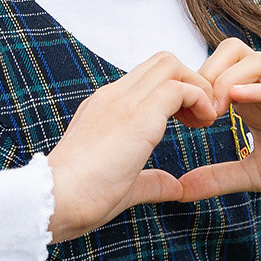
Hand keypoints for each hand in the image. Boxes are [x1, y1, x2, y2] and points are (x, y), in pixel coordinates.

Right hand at [46, 52, 221, 240]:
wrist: (55, 199)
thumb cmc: (80, 198)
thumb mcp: (124, 185)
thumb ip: (151, 181)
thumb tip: (176, 187)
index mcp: (105, 108)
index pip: (146, 78)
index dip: (175, 91)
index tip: (186, 121)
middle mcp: (113, 96)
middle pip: (162, 61)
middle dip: (191, 81)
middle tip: (199, 118)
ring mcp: (123, 101)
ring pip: (171, 65)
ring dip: (197, 87)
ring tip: (204, 121)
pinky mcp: (138, 115)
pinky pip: (180, 88)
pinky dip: (200, 100)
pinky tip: (203, 125)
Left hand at [174, 41, 260, 219]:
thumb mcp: (256, 175)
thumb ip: (219, 177)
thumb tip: (177, 190)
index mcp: (254, 101)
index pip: (215, 69)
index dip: (191, 86)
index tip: (177, 118)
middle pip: (230, 51)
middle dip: (204, 74)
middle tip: (193, 112)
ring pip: (254, 61)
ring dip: (226, 80)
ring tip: (211, 112)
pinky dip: (260, 90)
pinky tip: (237, 100)